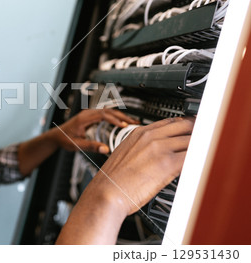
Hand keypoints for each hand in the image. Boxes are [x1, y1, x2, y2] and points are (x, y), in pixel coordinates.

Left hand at [52, 108, 138, 153]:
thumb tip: (105, 149)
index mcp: (84, 118)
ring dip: (120, 116)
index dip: (115, 119)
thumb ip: (91, 146)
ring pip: (108, 111)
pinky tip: (122, 123)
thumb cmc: (64, 139)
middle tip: (134, 123)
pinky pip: (105, 114)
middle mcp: (87, 114)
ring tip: (132, 122)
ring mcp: (89, 114)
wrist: (56, 135)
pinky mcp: (91, 116)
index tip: (124, 125)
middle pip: (108, 111)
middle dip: (122, 116)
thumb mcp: (77, 145)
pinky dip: (115, 117)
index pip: (103, 115)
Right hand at [56, 117, 194, 243]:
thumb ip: (143, 147)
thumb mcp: (126, 154)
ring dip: (201, 145)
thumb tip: (157, 151)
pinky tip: (202, 162)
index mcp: (139, 133)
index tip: (193, 127)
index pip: (170, 121)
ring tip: (207, 150)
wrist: (107, 193)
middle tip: (206, 136)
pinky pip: (192, 156)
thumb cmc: (113, 180)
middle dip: (198, 130)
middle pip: (185, 126)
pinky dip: (199, 158)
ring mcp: (159, 148)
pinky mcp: (168, 163)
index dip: (186, 124)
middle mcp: (150, 137)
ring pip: (191, 140)